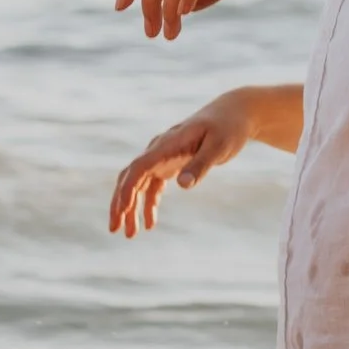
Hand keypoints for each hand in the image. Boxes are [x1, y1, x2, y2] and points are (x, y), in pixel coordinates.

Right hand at [109, 92, 258, 237]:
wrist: (233, 114)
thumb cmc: (227, 128)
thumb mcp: (219, 147)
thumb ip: (200, 165)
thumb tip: (183, 186)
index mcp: (167, 143)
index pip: (139, 167)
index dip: (128, 189)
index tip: (123, 210)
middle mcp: (159, 150)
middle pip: (130, 177)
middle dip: (120, 203)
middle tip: (114, 229)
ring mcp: (162, 157)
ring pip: (138, 184)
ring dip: (131, 208)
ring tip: (131, 234)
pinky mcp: (170, 163)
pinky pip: (153, 186)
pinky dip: (148, 204)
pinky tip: (150, 223)